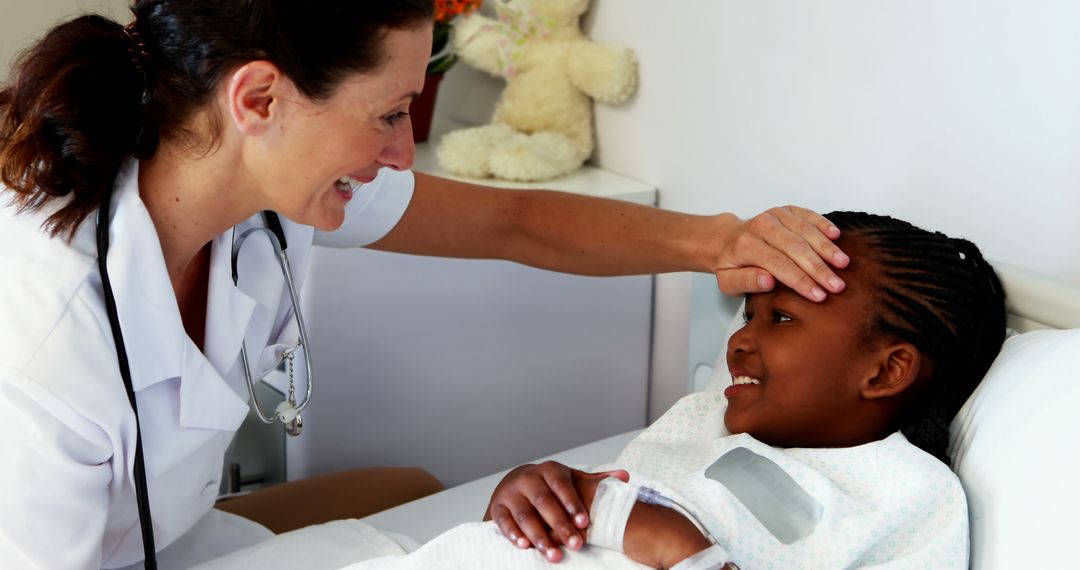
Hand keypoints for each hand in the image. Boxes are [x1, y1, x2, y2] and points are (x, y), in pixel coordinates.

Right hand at [485, 461, 629, 562]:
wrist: (515, 482)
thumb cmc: (549, 485)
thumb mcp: (570, 480)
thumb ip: (594, 481)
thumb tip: (624, 477)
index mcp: (549, 470)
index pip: (562, 486)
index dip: (573, 504)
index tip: (585, 523)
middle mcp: (528, 478)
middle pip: (544, 502)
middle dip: (560, 525)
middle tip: (576, 545)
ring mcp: (510, 492)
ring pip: (525, 515)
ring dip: (539, 536)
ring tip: (554, 555)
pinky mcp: (497, 507)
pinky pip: (504, 521)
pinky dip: (513, 535)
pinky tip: (525, 546)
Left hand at [711, 206, 848, 301]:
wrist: (726, 239)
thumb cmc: (730, 264)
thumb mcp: (727, 281)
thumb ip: (746, 281)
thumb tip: (768, 281)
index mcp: (746, 245)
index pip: (779, 265)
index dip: (801, 281)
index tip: (819, 295)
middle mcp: (761, 226)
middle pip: (796, 248)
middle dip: (819, 269)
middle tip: (837, 285)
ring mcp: (774, 215)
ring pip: (805, 230)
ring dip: (826, 248)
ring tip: (843, 263)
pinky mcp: (785, 210)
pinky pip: (807, 215)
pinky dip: (823, 224)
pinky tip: (836, 236)